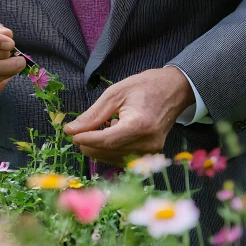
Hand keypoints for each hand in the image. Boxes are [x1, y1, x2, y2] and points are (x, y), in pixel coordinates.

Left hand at [63, 67, 194, 165]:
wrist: (174, 90)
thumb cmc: (145, 87)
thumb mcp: (115, 94)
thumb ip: (93, 115)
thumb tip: (71, 130)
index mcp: (140, 124)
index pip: (107, 140)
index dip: (87, 140)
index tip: (72, 135)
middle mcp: (148, 142)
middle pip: (110, 152)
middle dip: (89, 146)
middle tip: (78, 135)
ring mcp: (151, 151)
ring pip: (115, 158)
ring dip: (99, 149)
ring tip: (94, 132)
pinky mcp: (151, 153)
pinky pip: (124, 158)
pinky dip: (111, 151)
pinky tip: (109, 136)